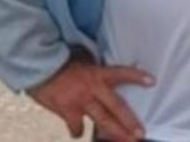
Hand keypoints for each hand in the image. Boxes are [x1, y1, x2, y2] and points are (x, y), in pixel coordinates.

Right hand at [28, 55, 153, 141]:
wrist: (37, 64)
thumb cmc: (59, 59)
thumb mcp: (82, 57)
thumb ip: (93, 67)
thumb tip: (101, 69)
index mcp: (97, 72)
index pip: (122, 73)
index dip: (137, 77)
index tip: (152, 81)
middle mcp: (93, 88)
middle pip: (116, 107)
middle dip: (129, 122)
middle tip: (141, 134)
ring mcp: (81, 101)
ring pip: (101, 121)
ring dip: (114, 134)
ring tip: (126, 141)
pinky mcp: (67, 111)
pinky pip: (77, 126)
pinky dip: (78, 131)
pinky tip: (78, 133)